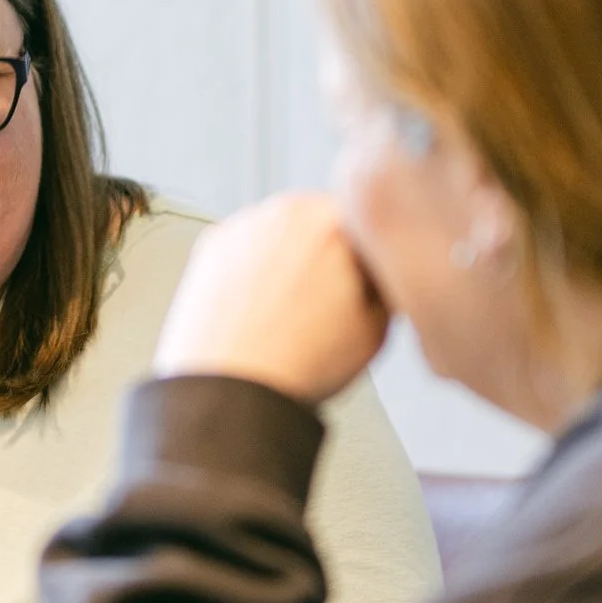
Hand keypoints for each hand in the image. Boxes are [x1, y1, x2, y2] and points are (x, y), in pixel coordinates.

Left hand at [153, 192, 389, 404]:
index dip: (375, 261)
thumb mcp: (376, 330)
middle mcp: (288, 210)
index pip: (371, 224)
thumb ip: (388, 283)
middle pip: (325, 221)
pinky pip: (248, 247)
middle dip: (331, 255)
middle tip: (329, 303)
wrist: (230, 392)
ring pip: (284, 232)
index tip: (369, 286)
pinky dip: (255, 269)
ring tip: (291, 311)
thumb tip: (382, 272)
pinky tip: (260, 308)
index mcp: (336, 221)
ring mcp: (245, 223)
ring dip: (292, 258)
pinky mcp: (213, 242)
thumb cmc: (297, 366)